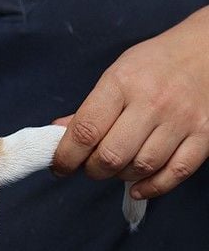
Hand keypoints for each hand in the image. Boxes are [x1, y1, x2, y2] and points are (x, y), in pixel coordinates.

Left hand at [52, 7, 208, 199]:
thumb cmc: (156, 63)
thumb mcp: (117, 74)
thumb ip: (90, 108)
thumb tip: (57, 135)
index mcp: (122, 83)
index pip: (85, 131)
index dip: (66, 157)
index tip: (60, 166)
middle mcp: (153, 102)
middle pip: (111, 156)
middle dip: (93, 169)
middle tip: (91, 166)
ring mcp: (182, 120)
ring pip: (141, 168)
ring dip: (121, 176)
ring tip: (118, 166)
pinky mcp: (206, 134)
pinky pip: (175, 173)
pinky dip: (152, 187)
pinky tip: (138, 186)